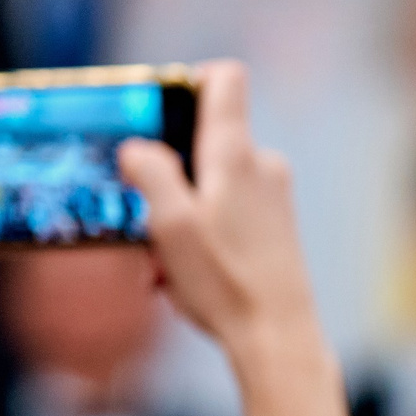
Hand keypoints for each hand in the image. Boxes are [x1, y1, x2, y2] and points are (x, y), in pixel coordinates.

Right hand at [118, 62, 320, 367]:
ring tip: (160, 264)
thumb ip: (150, 173)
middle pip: (204, 140)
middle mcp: (263, 165)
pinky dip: (199, 237)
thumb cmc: (224, 281)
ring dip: (177, 216)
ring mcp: (274, 196)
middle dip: (166, 173)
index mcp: (236, 153)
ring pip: (209, 186)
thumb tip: (137, 147)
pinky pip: (225, 215)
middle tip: (143, 216)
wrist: (278, 336)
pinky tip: (182, 278)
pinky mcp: (276, 226)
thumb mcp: (169, 223)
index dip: (189, 78)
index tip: (158, 105)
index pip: (225, 78)